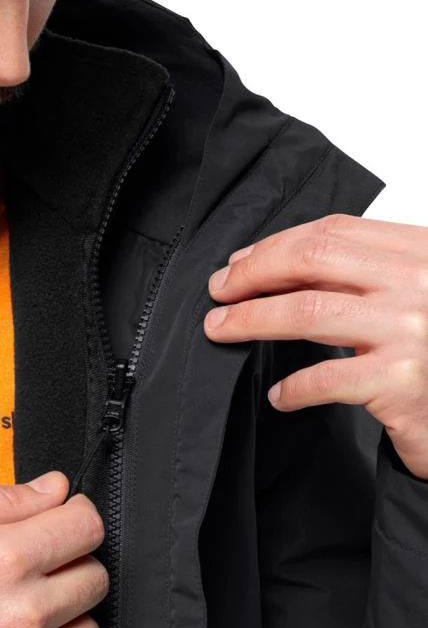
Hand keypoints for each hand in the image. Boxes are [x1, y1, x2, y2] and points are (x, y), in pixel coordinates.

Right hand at [0, 474, 107, 627]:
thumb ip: (0, 500)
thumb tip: (55, 488)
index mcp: (5, 558)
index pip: (88, 527)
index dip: (76, 517)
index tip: (63, 523)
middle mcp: (25, 613)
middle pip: (96, 579)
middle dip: (71, 566)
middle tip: (35, 569)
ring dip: (64, 618)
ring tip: (18, 613)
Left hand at [203, 213, 427, 479]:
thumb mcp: (408, 295)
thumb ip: (357, 275)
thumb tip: (266, 263)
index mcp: (420, 251)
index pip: (334, 231)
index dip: (277, 245)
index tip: (240, 262)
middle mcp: (419, 281)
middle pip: (314, 259)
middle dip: (254, 273)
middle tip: (220, 292)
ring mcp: (411, 330)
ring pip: (308, 312)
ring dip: (251, 319)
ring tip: (222, 329)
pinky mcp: (400, 381)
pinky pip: (325, 377)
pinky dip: (293, 387)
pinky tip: (279, 395)